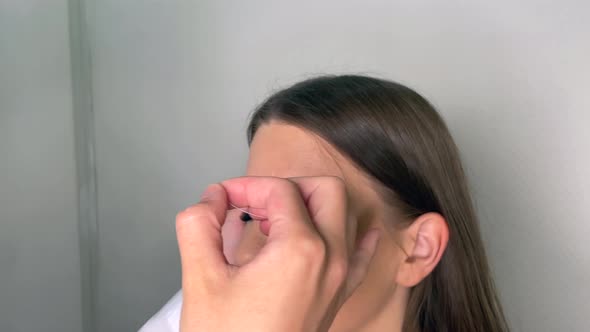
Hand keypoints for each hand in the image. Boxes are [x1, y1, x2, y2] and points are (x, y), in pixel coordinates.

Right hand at [175, 176, 380, 331]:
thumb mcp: (200, 279)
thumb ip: (198, 225)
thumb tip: (212, 198)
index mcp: (299, 248)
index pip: (280, 190)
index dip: (246, 186)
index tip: (223, 198)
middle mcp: (330, 257)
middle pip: (326, 190)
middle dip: (288, 186)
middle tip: (254, 203)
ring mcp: (340, 277)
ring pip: (345, 215)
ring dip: (313, 204)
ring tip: (276, 218)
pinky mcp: (338, 295)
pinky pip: (360, 253)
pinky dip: (351, 233)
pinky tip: (335, 230)